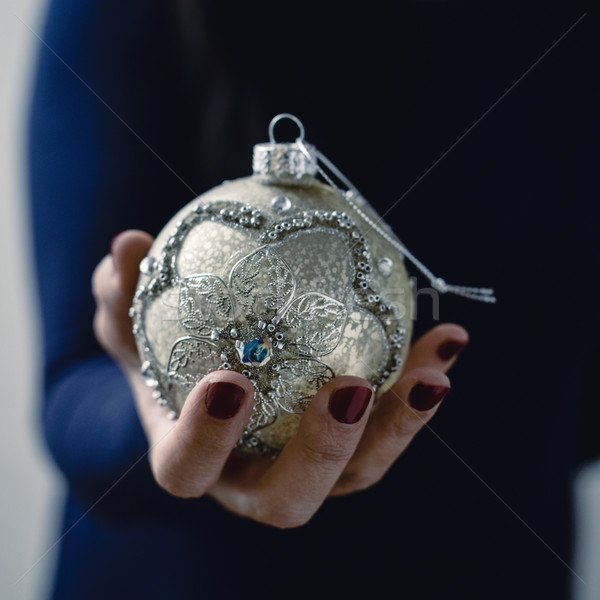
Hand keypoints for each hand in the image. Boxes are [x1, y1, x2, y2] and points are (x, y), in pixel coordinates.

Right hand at [93, 230, 468, 527]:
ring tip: (433, 370)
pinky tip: (448, 335)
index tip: (228, 383)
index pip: (187, 470)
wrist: (201, 378)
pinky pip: (391, 424)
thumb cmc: (160, 354)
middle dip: (323, 453)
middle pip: (289, 498)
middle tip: (350, 389)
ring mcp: (308, 468)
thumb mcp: (129, 321)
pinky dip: (419, 384)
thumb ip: (120, 292)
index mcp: (193, 461)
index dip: (205, 441)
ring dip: (399, 426)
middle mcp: (252, 479)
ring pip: (358, 472)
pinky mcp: (352, 446)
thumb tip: (128, 243)